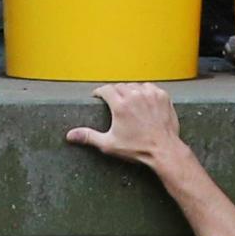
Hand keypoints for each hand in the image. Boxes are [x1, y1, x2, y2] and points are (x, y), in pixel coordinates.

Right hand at [65, 82, 187, 168]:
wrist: (163, 149)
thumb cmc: (138, 148)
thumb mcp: (109, 144)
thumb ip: (89, 136)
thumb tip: (71, 135)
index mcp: (120, 105)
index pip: (106, 89)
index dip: (100, 92)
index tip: (98, 96)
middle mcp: (135, 95)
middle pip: (120, 86)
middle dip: (115, 92)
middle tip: (113, 102)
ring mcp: (150, 94)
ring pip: (135, 85)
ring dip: (130, 91)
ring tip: (128, 101)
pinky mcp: (162, 96)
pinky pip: (150, 88)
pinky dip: (145, 92)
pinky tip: (143, 101)